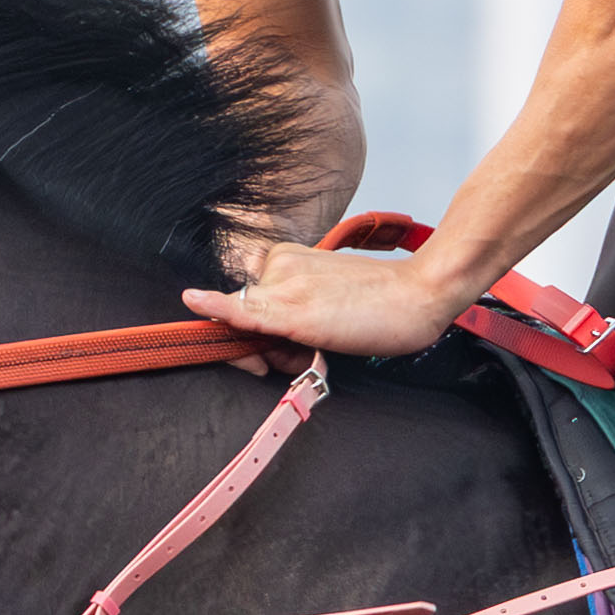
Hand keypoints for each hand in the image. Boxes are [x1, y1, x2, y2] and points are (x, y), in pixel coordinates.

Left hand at [185, 229, 468, 356]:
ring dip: (269, 353)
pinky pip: (242, 312)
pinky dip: (217, 309)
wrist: (421, 295)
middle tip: (302, 356)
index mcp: (287, 258)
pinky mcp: (292, 309)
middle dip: (261, 343)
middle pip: (244, 312)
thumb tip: (264, 342)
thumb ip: (295, 310)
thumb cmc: (383, 301)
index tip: (260, 349)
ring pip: (248, 327)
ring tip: (319, 350)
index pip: (244, 293)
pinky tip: (193, 300)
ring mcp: (283, 284)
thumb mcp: (329, 298)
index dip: (243, 324)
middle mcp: (279, 266)